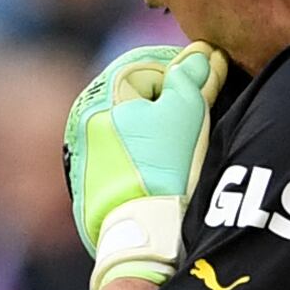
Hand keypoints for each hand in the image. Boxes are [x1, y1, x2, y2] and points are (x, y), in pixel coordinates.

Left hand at [63, 41, 226, 289]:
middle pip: (138, 99)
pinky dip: (144, 159)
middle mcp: (82, 123)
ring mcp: (84, 156)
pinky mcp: (91, 186)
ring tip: (183, 153)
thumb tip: (201, 55)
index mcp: (99, 98)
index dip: (183, 75)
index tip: (207, 88)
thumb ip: (193, 75)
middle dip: (170, 105)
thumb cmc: (165, 165)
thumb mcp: (187, 111)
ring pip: (131, 130)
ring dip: (158, 134)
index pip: (148, 68)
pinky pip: (123, 159)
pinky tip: (164, 174)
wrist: (144, 233)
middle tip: (198, 122)